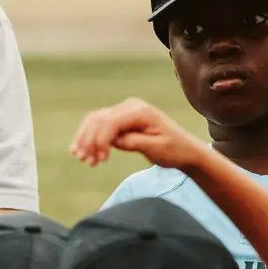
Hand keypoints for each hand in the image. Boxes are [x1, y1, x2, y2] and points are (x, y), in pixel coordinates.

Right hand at [69, 98, 209, 171]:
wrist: (185, 149)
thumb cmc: (174, 150)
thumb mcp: (156, 148)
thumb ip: (134, 142)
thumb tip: (112, 141)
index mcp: (140, 112)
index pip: (111, 122)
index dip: (100, 141)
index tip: (100, 160)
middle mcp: (130, 106)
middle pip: (99, 119)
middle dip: (89, 140)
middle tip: (85, 161)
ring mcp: (124, 110)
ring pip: (95, 121)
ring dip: (86, 139)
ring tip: (82, 159)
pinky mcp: (120, 119)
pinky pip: (99, 125)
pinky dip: (90, 138)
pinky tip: (83, 151)